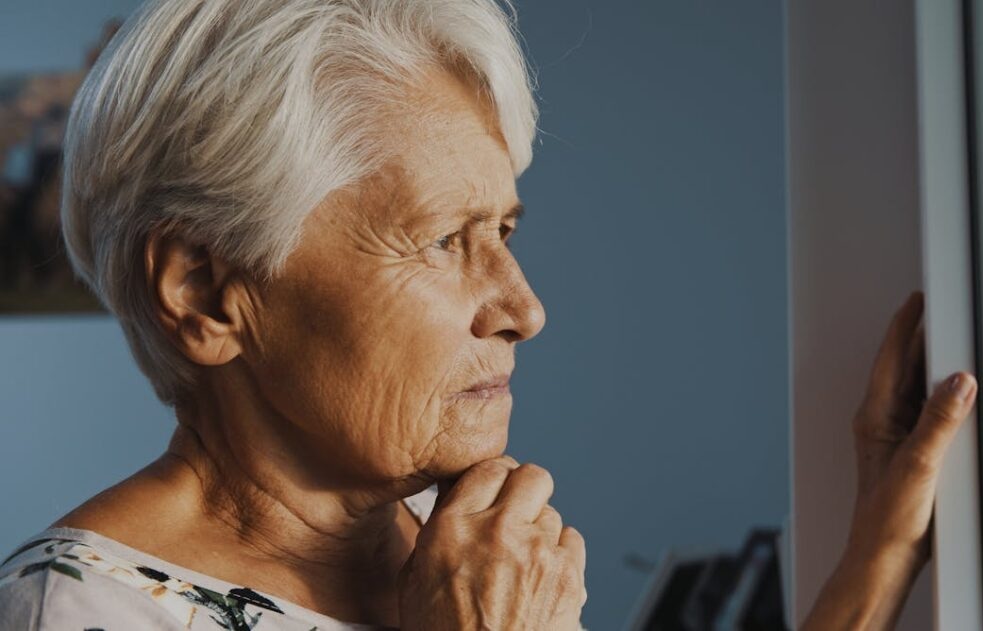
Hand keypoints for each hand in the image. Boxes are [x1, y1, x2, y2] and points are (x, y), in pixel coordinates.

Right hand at [397, 456, 586, 630]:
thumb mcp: (416, 580)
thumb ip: (440, 532)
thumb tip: (456, 502)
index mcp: (454, 529)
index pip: (487, 469)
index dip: (494, 477)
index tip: (494, 487)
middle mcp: (498, 532)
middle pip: (530, 476)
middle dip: (525, 490)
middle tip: (517, 508)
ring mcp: (538, 552)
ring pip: (552, 511)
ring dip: (540, 528)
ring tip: (524, 557)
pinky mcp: (569, 575)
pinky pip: (572, 540)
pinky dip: (560, 552)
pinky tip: (542, 574)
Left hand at [803, 291, 977, 628]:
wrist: (884, 555)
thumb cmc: (886, 518)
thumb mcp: (919, 465)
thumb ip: (939, 422)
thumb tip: (958, 382)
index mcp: (874, 417)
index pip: (890, 359)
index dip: (905, 326)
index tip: (918, 300)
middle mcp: (882, 421)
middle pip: (904, 368)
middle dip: (923, 338)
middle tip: (944, 310)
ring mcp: (897, 435)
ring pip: (917, 388)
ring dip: (935, 366)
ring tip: (954, 341)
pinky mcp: (914, 451)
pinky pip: (929, 411)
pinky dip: (944, 396)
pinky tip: (959, 393)